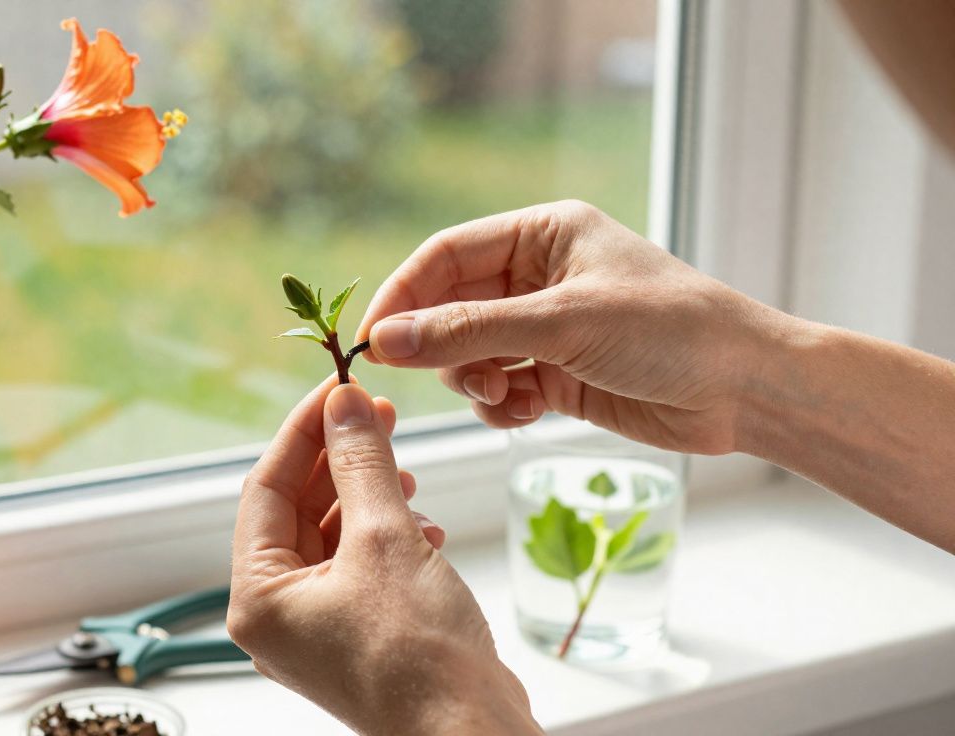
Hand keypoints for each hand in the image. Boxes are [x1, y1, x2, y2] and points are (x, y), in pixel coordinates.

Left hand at [229, 378, 540, 735]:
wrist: (471, 734)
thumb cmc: (420, 657)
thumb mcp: (386, 537)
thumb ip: (361, 462)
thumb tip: (345, 403)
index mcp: (259, 598)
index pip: (266, 488)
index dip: (303, 431)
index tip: (337, 387)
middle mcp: (279, 617)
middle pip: (298, 510)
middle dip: (340, 460)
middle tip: (378, 414)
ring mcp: (318, 631)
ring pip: (333, 537)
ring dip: (369, 496)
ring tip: (406, 472)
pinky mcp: (358, 637)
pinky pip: (360, 567)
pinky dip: (388, 537)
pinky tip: (425, 527)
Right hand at [355, 200, 792, 454]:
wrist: (746, 390)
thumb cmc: (669, 330)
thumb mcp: (562, 323)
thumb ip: (468, 332)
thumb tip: (385, 341)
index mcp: (543, 234)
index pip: (445, 255)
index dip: (404, 296)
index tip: (373, 341)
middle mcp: (539, 276)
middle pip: (450, 307)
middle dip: (443, 347)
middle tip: (448, 378)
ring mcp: (546, 327)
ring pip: (468, 354)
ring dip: (473, 381)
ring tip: (503, 396)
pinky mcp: (558, 374)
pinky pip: (497, 389)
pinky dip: (499, 406)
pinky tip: (526, 414)